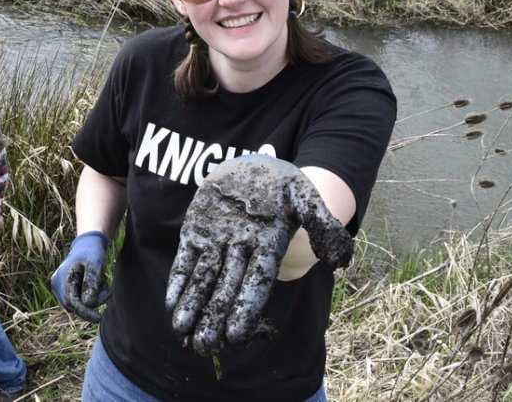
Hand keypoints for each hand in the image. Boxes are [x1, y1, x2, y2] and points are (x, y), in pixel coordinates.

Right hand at [50, 231, 110, 321]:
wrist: (88, 245)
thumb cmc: (92, 252)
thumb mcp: (95, 264)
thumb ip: (91, 283)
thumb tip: (88, 303)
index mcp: (62, 277)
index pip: (72, 302)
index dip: (85, 312)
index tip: (99, 318)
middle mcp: (57, 284)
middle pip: (74, 305)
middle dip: (92, 303)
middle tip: (108, 290)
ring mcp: (59, 287)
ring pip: (77, 304)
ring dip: (92, 300)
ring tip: (103, 285)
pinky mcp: (65, 289)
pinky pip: (78, 300)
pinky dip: (89, 297)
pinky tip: (96, 286)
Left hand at [165, 154, 353, 354]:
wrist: (253, 166)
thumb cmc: (282, 184)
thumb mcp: (304, 196)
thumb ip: (322, 223)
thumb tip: (341, 259)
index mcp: (267, 246)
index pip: (257, 281)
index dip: (246, 306)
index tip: (236, 334)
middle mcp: (241, 250)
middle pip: (227, 288)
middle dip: (214, 316)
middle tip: (204, 345)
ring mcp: (216, 243)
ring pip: (204, 278)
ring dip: (192, 304)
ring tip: (181, 330)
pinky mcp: (196, 233)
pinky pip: (186, 260)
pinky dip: (179, 280)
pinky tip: (171, 303)